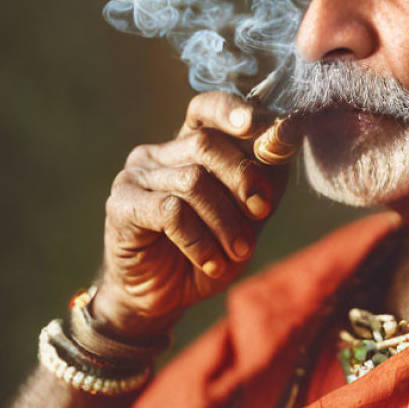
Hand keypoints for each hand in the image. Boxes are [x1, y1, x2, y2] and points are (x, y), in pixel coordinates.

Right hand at [91, 92, 287, 339]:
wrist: (168, 298)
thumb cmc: (214, 248)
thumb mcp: (249, 212)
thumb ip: (266, 174)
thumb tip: (286, 135)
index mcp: (190, 145)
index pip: (206, 109)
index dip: (231, 110)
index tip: (258, 124)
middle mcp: (160, 152)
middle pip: (205, 144)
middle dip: (243, 177)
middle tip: (262, 211)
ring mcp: (136, 175)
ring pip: (192, 181)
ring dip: (225, 220)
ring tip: (239, 251)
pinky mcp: (121, 204)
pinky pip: (170, 212)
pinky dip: (200, 241)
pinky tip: (212, 263)